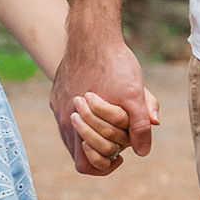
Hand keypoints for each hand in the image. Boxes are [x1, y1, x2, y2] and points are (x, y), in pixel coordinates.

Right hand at [52, 25, 158, 176]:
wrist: (91, 33)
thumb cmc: (115, 64)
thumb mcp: (135, 94)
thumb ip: (140, 125)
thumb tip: (143, 151)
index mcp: (79, 125)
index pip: (86, 164)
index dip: (104, 166)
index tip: (120, 155)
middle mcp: (64, 119)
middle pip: (80, 151)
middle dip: (102, 147)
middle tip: (119, 138)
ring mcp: (58, 106)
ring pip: (74, 133)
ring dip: (93, 133)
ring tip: (112, 121)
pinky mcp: (56, 93)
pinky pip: (67, 114)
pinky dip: (84, 118)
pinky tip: (99, 103)